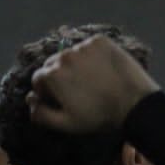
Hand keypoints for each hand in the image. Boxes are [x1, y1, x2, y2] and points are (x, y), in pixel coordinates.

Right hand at [28, 35, 160, 132]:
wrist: (135, 103)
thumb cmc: (99, 116)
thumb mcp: (66, 124)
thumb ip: (41, 114)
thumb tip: (29, 100)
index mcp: (52, 74)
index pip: (39, 78)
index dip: (48, 91)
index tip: (62, 99)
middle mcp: (64, 55)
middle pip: (54, 64)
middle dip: (60, 76)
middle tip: (77, 89)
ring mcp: (83, 46)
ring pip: (72, 54)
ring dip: (76, 64)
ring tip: (92, 79)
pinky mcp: (101, 41)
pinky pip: (89, 46)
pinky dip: (92, 55)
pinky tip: (102, 69)